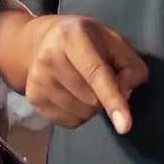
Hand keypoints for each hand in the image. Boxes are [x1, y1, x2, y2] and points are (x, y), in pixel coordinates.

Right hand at [24, 16, 148, 133]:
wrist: (46, 40)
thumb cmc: (88, 41)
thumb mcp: (116, 42)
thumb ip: (131, 66)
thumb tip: (124, 96)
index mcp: (73, 37)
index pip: (96, 73)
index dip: (113, 99)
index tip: (124, 126)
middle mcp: (49, 56)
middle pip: (91, 99)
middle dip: (105, 97)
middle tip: (100, 79)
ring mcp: (38, 78)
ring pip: (81, 114)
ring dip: (92, 107)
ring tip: (85, 85)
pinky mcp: (33, 97)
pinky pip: (69, 122)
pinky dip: (79, 115)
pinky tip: (73, 95)